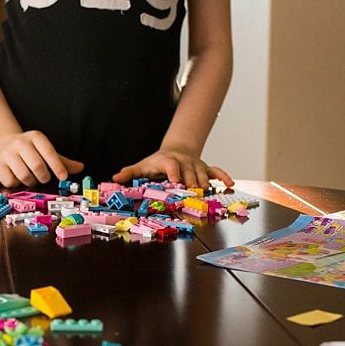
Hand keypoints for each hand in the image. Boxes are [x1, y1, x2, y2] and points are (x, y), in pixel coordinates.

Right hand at [0, 131, 83, 187]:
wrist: (4, 143)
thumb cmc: (30, 150)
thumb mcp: (46, 151)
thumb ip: (62, 161)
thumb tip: (80, 167)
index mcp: (35, 137)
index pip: (49, 152)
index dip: (57, 166)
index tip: (63, 177)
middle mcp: (20, 143)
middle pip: (37, 166)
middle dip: (44, 177)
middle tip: (44, 179)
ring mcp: (7, 153)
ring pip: (24, 175)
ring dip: (31, 182)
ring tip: (31, 178)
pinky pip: (11, 181)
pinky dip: (17, 184)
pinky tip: (18, 178)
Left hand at [111, 148, 232, 188]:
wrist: (176, 150)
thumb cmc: (156, 163)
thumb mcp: (142, 166)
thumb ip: (129, 173)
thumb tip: (114, 178)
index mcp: (167, 160)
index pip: (170, 164)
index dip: (173, 172)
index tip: (175, 181)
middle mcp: (184, 161)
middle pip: (189, 170)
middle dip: (191, 181)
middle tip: (193, 193)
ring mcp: (196, 164)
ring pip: (202, 173)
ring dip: (205, 183)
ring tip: (208, 194)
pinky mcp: (205, 168)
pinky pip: (216, 171)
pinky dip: (223, 177)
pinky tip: (230, 184)